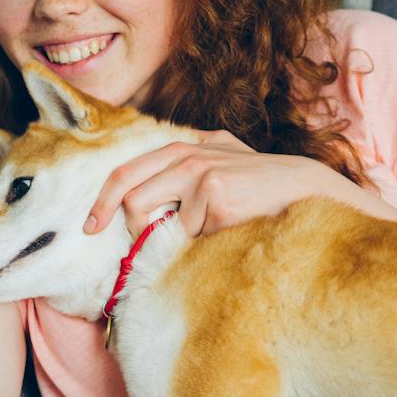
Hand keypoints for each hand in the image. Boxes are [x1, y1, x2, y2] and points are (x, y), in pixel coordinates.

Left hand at [81, 129, 336, 239]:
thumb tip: (139, 206)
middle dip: (130, 230)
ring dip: (174, 238)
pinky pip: (190, 236)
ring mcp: (201, 174)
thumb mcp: (222, 164)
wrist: (305, 189)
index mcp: (184, 147)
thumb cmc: (260, 187)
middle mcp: (188, 155)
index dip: (103, 201)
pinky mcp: (215, 197)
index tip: (91, 227)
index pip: (126, 172)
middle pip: (131, 197)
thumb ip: (185, 171)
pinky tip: (231, 231)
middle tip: (136, 250)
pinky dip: (205, 243)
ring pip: (156, 221)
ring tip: (207, 235)